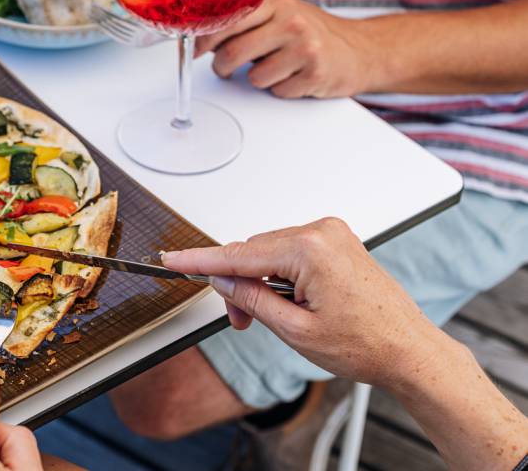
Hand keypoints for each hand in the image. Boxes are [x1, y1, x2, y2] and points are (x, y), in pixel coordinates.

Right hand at [161, 218, 441, 387]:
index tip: (173, 260)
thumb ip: (250, 299)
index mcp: (309, 249)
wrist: (409, 350)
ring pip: (269, 252)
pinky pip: (290, 250)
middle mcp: (321, 232)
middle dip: (239, 284)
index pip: (239, 254)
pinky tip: (286, 300)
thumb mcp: (294, 330)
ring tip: (269, 317)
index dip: (201, 261)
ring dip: (259, 281)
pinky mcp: (336, 242)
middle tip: (240, 321)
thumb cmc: (367, 343)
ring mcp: (331, 234)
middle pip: (253, 251)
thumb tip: (224, 280)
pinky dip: (278, 274)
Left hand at [195, 0, 384, 98]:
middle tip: (225, 69)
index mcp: (279, 5)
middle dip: (222, 67)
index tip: (195, 50)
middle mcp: (292, 23)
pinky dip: (280, 90)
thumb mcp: (285, 15)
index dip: (205, 39)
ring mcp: (305, 49)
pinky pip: (276, 92)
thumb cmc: (314, 34)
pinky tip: (294, 77)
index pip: (229, 21)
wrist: (361, 51)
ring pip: (253, 78)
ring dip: (258, 80)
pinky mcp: (314, 74)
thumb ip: (251, 22)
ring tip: (276, 69)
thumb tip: (207, 38)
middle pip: (233, 53)